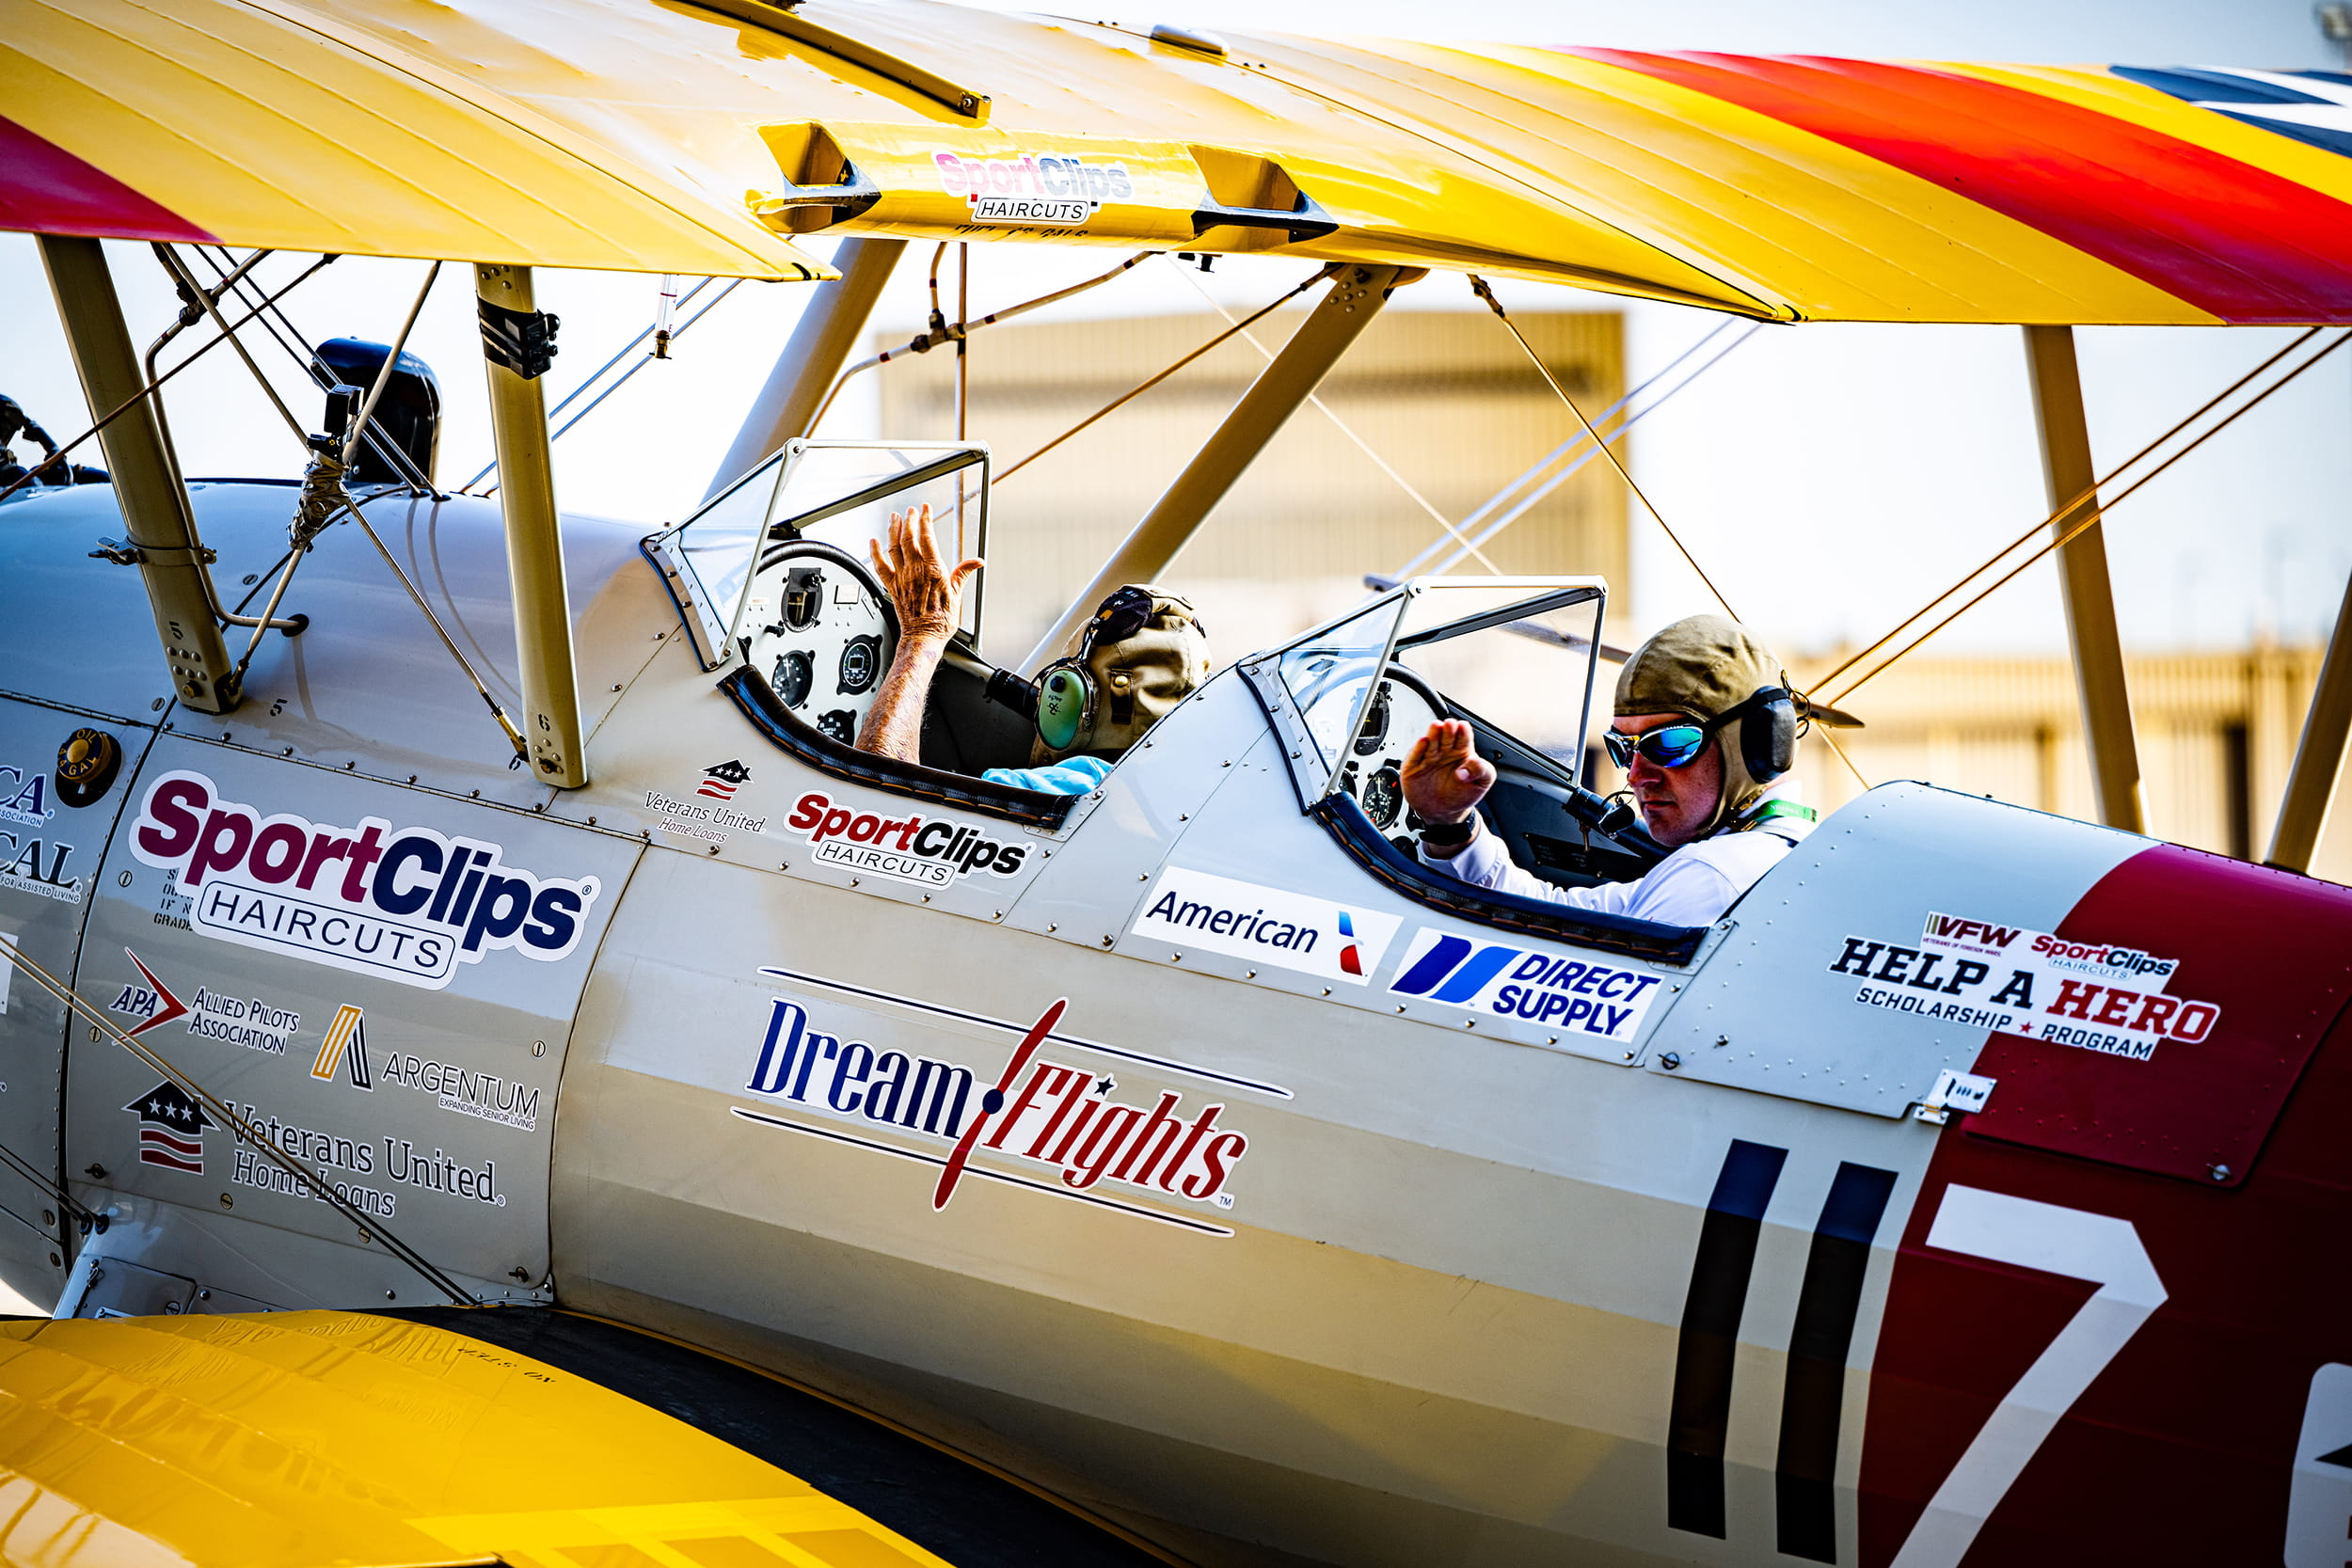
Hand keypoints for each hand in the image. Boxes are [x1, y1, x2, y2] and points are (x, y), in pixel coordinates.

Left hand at [868, 503, 982, 645]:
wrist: (924, 636)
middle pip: (908, 538)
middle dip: (908, 521)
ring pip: (894, 547)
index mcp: (933, 570)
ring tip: (894, 518)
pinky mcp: (891, 587)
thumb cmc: (941, 620)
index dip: (925, 520)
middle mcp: (915, 571)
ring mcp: (901, 578)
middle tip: (910, 511)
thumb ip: (963, 573)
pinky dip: (875, 552)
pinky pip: (880, 566)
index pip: (928, 537)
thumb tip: (976, 562)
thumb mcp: (957, 594)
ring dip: (892, 530)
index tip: (925, 509)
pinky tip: (873, 541)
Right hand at [1402, 719, 1494, 824]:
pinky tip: (1423, 741)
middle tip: (1450, 724)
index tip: (1463, 727)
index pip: (1463, 737)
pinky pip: (1415, 756)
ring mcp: (1429, 759)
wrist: (1444, 813)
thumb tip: (1470, 765)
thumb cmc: (1462, 794)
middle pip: (1446, 737)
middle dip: (1448, 729)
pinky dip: (1418, 748)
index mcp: (1462, 752)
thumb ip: (1482, 770)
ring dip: (1433, 734)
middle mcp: (1444, 752)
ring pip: (1431, 743)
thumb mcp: (1482, 782)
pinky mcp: (1414, 767)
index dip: (1463, 731)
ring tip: (1436, 726)